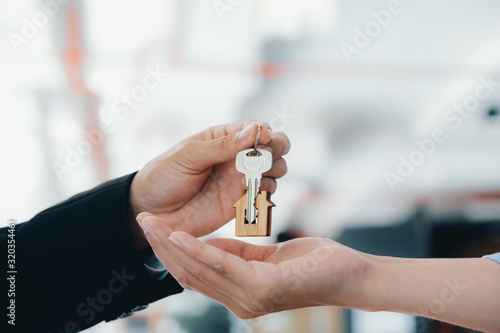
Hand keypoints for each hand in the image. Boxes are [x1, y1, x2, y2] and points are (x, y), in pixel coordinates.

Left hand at [129, 120, 289, 247]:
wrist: (151, 212)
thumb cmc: (164, 177)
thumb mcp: (189, 155)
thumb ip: (222, 145)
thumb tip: (254, 130)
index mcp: (223, 138)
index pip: (256, 128)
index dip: (265, 132)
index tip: (263, 140)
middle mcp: (236, 157)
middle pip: (273, 147)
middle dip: (276, 150)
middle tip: (264, 159)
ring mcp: (240, 180)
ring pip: (275, 170)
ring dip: (273, 172)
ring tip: (252, 177)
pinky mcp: (240, 202)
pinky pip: (265, 194)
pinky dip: (266, 192)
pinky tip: (248, 192)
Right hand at [137, 215, 369, 318]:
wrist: (349, 274)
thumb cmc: (311, 263)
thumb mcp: (266, 256)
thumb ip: (237, 254)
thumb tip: (209, 244)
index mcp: (239, 292)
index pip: (195, 274)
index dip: (169, 252)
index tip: (152, 228)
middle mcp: (239, 301)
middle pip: (189, 273)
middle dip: (161, 247)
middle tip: (141, 221)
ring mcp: (249, 299)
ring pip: (199, 269)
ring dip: (171, 245)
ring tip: (151, 224)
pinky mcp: (262, 288)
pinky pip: (222, 264)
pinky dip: (197, 249)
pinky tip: (179, 235)